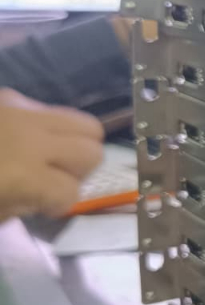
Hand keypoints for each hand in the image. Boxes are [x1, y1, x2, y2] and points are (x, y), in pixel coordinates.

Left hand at [0, 89, 103, 220]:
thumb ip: (22, 207)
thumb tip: (41, 198)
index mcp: (24, 175)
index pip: (72, 191)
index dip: (61, 203)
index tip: (44, 206)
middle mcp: (33, 139)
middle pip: (92, 152)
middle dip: (79, 171)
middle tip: (54, 179)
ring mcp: (24, 113)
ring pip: (87, 124)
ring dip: (76, 144)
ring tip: (51, 156)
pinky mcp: (12, 97)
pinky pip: (53, 110)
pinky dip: (50, 127)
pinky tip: (27, 138)